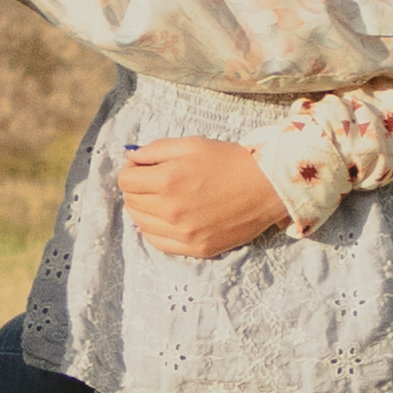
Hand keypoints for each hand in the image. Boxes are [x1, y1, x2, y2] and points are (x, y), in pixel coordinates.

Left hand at [124, 137, 288, 260]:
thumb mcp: (192, 144)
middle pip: (131, 203)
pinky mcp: (196, 248)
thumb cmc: (230, 161)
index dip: (131, 170)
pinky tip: (167, 219)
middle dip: (137, 189)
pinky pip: (158, 243)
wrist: (267, 186)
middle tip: (153, 182)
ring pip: (141, 224)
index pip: (125, 180)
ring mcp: (184, 233)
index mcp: (168, 180)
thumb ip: (155, 149)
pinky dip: (155, 231)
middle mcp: (172, 210)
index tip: (142, 168)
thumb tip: (131, 157)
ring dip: (144, 210)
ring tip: (161, 200)